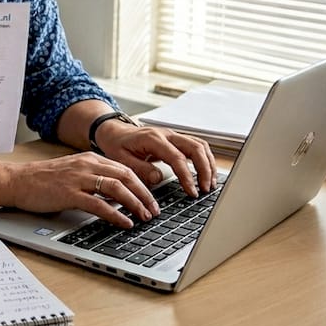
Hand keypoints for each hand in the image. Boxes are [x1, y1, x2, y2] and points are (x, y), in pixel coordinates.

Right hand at [7, 152, 156, 227]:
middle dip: (145, 195)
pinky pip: (99, 204)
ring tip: (144, 217)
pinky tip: (124, 222)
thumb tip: (116, 195)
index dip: (143, 185)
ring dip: (135, 203)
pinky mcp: (69, 194)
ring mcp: (78, 179)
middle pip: (127, 177)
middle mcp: (87, 165)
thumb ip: (93, 179)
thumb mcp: (72, 173)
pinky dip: (116, 214)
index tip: (152, 199)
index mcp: (89, 159)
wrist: (16, 180)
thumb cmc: (42, 180)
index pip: (125, 169)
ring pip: (117, 188)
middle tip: (155, 210)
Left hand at [95, 122, 216, 197]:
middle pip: (195, 148)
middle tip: (206, 189)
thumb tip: (158, 178)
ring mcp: (173, 135)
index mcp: (153, 139)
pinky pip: (196, 146)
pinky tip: (206, 173)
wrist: (114, 132)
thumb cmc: (117, 145)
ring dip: (208, 164)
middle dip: (205, 169)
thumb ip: (140, 169)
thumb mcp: (121, 159)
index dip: (187, 176)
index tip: (192, 192)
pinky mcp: (176, 139)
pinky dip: (205, 159)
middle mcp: (166, 134)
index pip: (177, 158)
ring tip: (210, 184)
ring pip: (200, 145)